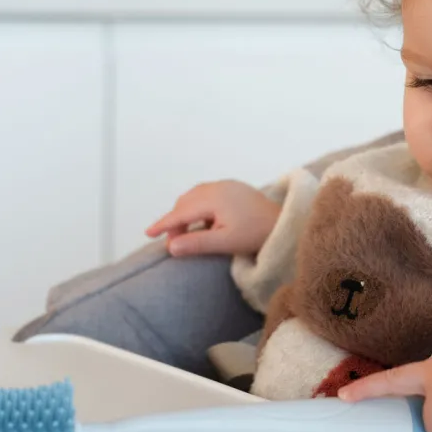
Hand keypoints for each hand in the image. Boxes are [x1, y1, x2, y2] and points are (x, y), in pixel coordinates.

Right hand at [145, 180, 279, 256]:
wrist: (284, 223)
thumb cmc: (257, 234)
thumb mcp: (226, 242)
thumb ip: (197, 243)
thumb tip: (171, 247)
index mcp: (214, 198)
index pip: (181, 212)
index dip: (163, 224)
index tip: (148, 233)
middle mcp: (218, 186)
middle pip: (185, 202)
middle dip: (175, 220)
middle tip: (173, 242)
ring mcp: (226, 185)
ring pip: (194, 196)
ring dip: (186, 213)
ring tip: (186, 234)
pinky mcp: (233, 187)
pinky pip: (206, 194)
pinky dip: (197, 207)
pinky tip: (203, 222)